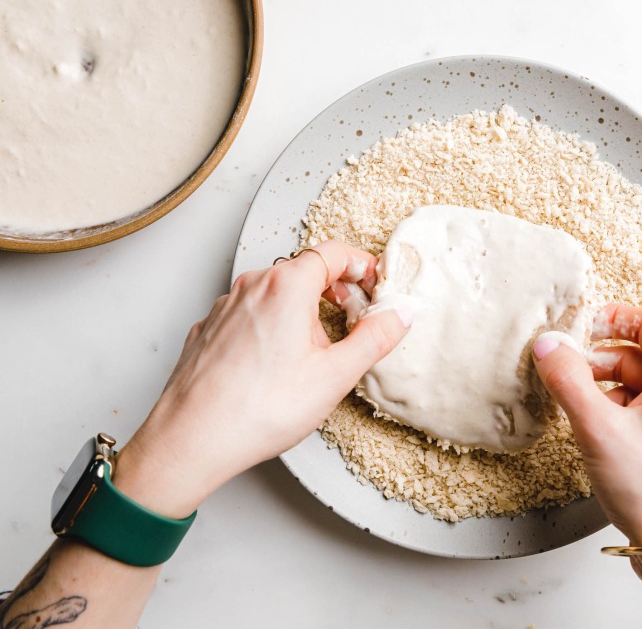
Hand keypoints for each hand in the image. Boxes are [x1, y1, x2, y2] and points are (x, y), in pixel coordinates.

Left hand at [113, 240, 411, 517]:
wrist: (192, 439)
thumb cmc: (258, 409)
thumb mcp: (335, 376)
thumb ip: (375, 338)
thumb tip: (400, 315)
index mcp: (286, 286)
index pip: (334, 252)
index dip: (363, 266)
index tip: (377, 286)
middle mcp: (252, 286)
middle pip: (305, 270)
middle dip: (336, 290)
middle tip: (356, 320)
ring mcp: (225, 307)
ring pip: (276, 294)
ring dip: (303, 311)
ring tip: (316, 352)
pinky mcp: (209, 330)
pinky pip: (250, 315)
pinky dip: (272, 327)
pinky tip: (278, 365)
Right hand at [532, 304, 641, 550]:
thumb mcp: (597, 427)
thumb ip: (567, 379)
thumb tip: (550, 346)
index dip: (611, 319)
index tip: (581, 327)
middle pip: (641, 355)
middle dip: (599, 362)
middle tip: (566, 374)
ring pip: (641, 385)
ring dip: (606, 390)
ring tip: (578, 412)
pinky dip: (619, 413)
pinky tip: (597, 435)